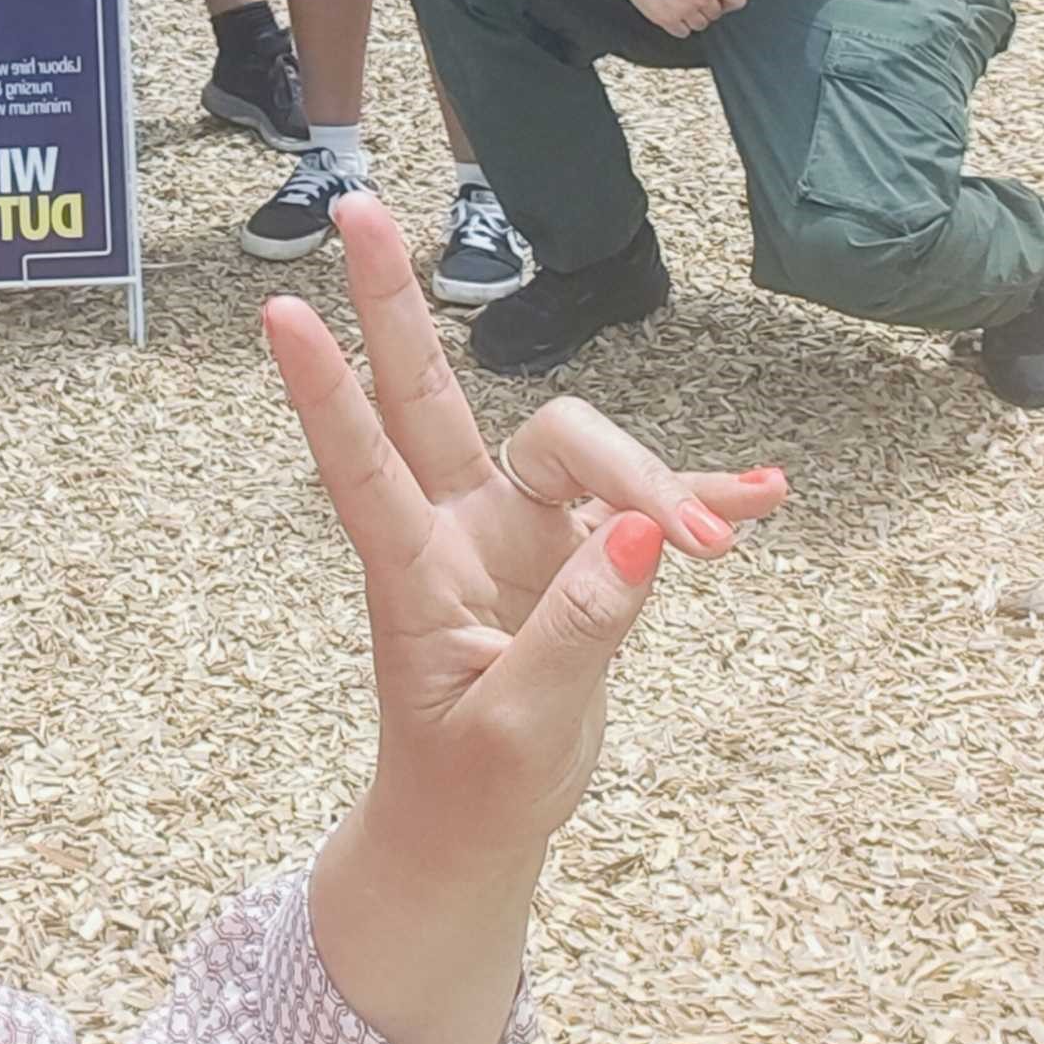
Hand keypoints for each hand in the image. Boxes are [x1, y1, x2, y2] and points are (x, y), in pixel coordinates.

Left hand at [267, 195, 785, 866]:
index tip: (280, 312)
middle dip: (392, 302)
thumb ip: (580, 630)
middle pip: (426, 393)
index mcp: (413, 574)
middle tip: (359, 209)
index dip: (325, 391)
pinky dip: (702, 500)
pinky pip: (648, 512)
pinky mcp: (580, 557)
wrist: (474, 833)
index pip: (361, 466)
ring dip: (650, 478)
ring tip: (722, 540)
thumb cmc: (472, 787)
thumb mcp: (520, 733)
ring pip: (572, 450)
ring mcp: (516, 534)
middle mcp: (455, 530)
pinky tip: (763, 495)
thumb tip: (647, 535)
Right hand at [603, 0, 747, 37]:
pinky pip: (683, 32)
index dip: (729, 0)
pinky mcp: (665, 19)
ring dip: (694, 17)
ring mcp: (683, 9)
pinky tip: (672, 12)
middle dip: (708, 7)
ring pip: (700, 25)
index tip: (721, 0)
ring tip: (681, 4)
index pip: (737, 1)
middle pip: (716, 14)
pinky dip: (680, 25)